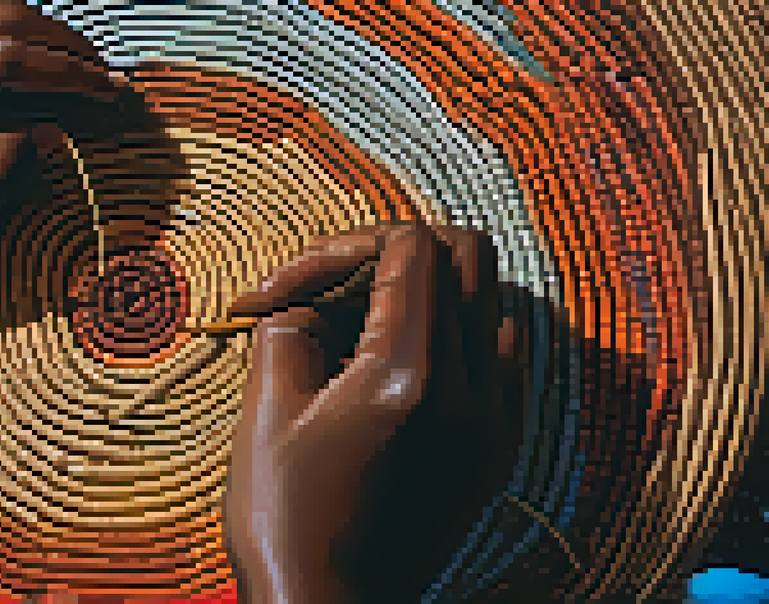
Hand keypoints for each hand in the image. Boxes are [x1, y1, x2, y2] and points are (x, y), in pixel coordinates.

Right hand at [223, 221, 523, 603]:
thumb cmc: (288, 523)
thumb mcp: (265, 413)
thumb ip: (289, 329)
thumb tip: (308, 306)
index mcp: (410, 376)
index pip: (411, 247)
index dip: (342, 246)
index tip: (287, 289)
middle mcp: (471, 393)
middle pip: (468, 255)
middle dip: (393, 252)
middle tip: (331, 288)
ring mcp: (495, 424)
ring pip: (492, 301)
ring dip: (433, 290)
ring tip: (363, 324)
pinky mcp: (498, 451)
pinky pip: (503, 359)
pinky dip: (459, 337)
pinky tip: (401, 365)